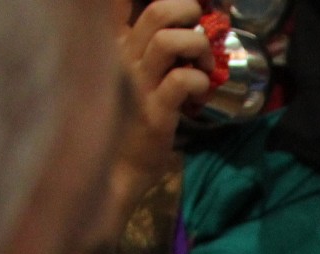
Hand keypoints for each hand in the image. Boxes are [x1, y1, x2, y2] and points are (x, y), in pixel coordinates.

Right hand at [115, 0, 214, 209]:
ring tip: (203, 69)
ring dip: (199, 49)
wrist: (117, 171)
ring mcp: (135, 83)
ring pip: (171, 41)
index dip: (159, 3)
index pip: (119, 3)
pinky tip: (200, 96)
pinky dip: (201, 82)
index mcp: (115, 46)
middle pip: (157, 12)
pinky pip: (183, 79)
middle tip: (199, 39)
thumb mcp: (131, 77)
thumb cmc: (130, 123)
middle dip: (189, 15)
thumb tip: (185, 29)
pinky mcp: (153, 110)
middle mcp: (121, 58)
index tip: (183, 11)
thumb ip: (148, 50)